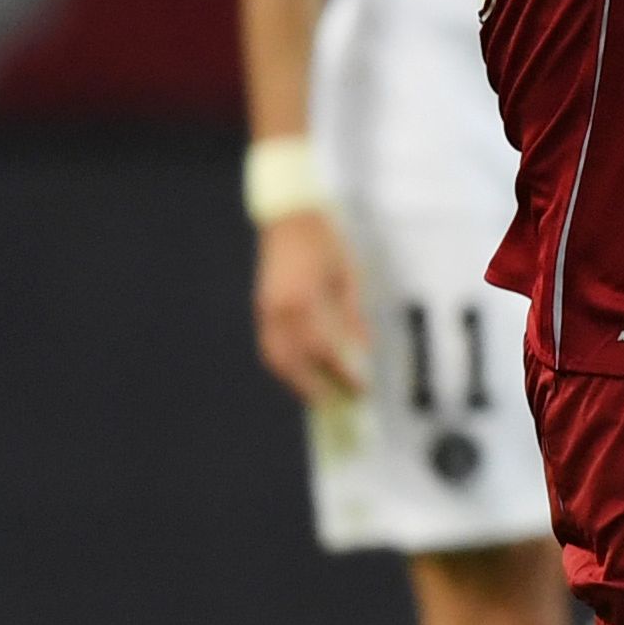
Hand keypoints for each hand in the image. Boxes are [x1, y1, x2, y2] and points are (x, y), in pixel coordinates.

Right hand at [253, 206, 369, 403]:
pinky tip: (300, 373)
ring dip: (294, 381)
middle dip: (314, 388)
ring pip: (275, 357)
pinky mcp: (262, 308)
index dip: (342, 374)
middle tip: (337, 404)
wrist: (292, 220)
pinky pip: (270, 345)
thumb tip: (361, 350)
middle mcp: (279, 310)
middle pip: (293, 363)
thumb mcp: (349, 281)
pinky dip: (283, 364)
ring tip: (317, 396)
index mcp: (304, 302)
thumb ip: (352, 318)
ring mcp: (266, 310)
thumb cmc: (326, 246)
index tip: (360, 389)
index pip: (324, 351)